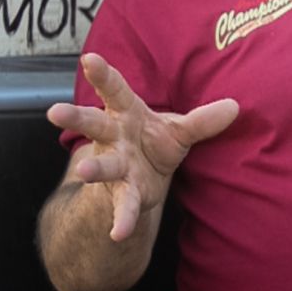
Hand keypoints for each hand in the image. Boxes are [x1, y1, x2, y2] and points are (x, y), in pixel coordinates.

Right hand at [46, 53, 238, 241]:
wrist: (144, 182)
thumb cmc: (155, 143)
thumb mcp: (180, 129)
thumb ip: (204, 120)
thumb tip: (236, 106)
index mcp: (127, 114)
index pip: (114, 90)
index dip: (102, 74)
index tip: (88, 57)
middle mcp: (114, 138)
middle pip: (93, 124)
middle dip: (76, 117)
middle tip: (55, 111)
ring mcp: (115, 167)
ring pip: (101, 166)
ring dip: (93, 169)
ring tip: (84, 171)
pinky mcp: (123, 194)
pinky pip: (123, 207)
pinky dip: (122, 220)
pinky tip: (118, 233)